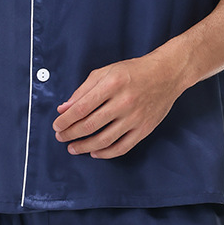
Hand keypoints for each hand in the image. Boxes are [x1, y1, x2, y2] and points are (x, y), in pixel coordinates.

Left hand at [53, 52, 185, 157]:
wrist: (167, 74)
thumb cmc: (134, 71)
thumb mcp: (105, 72)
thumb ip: (83, 90)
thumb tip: (63, 108)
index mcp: (112, 84)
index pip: (81, 108)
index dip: (65, 120)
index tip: (56, 125)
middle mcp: (123, 102)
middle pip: (89, 125)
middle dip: (70, 134)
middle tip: (61, 137)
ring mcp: (135, 118)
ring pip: (104, 140)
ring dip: (84, 147)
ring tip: (73, 148)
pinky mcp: (144, 129)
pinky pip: (122, 147)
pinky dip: (106, 153)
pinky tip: (95, 152)